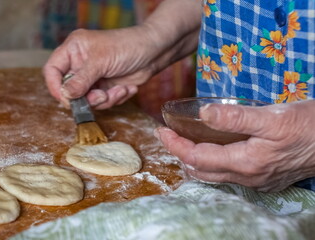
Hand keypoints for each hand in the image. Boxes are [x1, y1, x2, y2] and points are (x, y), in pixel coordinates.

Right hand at [44, 27, 157, 108]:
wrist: (154, 53)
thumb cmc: (127, 46)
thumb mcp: (101, 61)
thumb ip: (81, 80)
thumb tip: (65, 95)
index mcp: (73, 50)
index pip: (52, 70)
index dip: (55, 86)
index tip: (66, 99)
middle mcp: (80, 64)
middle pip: (70, 90)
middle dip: (87, 97)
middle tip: (101, 96)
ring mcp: (93, 78)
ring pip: (87, 100)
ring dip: (105, 99)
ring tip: (119, 90)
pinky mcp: (106, 88)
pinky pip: (103, 103)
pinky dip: (116, 98)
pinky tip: (127, 88)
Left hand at [155, 100, 314, 191]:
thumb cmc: (308, 126)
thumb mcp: (272, 116)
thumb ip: (236, 117)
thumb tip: (204, 114)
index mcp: (246, 162)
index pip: (196, 157)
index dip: (175, 144)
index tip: (162, 130)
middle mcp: (248, 176)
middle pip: (201, 170)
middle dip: (180, 153)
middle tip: (169, 135)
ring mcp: (257, 180)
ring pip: (214, 175)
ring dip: (194, 160)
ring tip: (185, 141)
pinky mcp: (265, 177)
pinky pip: (228, 175)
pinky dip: (211, 163)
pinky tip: (212, 150)